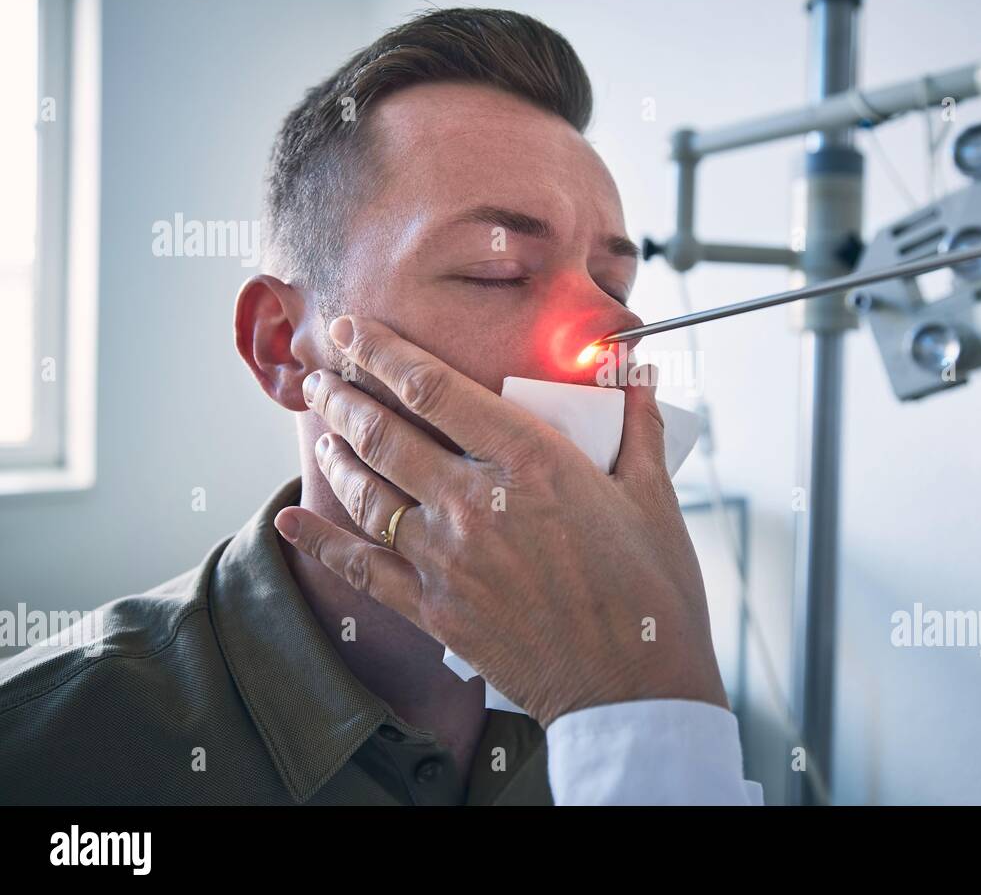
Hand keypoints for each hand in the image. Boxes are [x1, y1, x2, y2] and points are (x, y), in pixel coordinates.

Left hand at [274, 316, 727, 727]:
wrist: (634, 687)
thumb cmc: (652, 590)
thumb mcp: (654, 495)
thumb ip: (639, 423)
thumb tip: (638, 369)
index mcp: (530, 463)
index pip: (434, 388)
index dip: (383, 351)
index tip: (356, 329)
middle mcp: (476, 503)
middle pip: (384, 434)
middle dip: (344, 396)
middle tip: (323, 376)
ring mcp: (447, 560)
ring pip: (366, 493)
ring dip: (336, 453)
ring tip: (322, 430)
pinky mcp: (434, 611)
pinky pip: (358, 568)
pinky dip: (318, 540)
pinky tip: (290, 518)